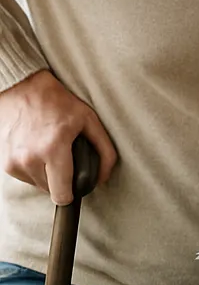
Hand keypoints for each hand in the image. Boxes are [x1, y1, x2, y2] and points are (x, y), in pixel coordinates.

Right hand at [0, 70, 117, 204]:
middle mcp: (29, 158)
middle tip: (65, 160)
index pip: (61, 195)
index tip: (76, 188)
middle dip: (61, 181)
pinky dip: (33, 169)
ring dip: (46, 175)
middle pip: (50, 191)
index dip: (72, 194)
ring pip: (37, 185)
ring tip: (51, 152)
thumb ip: (104, 150)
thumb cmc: (58, 102)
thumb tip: (104, 177)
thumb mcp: (88, 120)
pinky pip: (24, 177)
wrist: (22, 89)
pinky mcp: (4, 162)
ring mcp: (13, 162)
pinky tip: (38, 151)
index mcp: (52, 149)